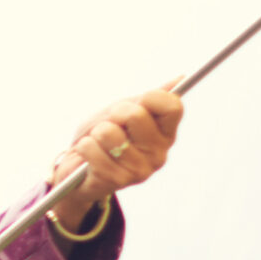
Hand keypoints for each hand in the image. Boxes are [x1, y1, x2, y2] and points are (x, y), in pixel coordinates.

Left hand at [48, 88, 183, 230]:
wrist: (79, 169)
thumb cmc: (104, 136)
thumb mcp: (124, 112)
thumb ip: (150, 99)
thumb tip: (181, 78)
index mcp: (165, 134)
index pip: (172, 106)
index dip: (150, 98)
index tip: (138, 103)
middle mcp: (159, 154)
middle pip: (135, 115)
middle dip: (115, 114)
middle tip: (111, 125)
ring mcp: (140, 170)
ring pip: (108, 132)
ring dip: (96, 133)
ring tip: (99, 144)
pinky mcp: (117, 181)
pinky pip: (91, 148)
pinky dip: (84, 147)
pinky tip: (89, 157)